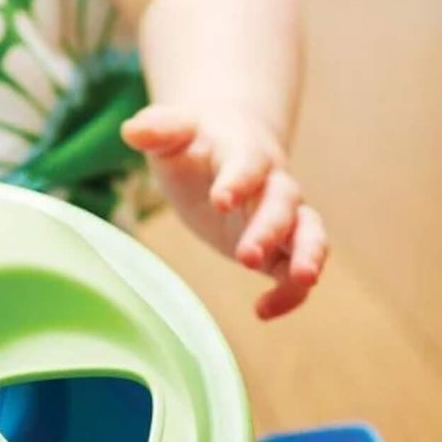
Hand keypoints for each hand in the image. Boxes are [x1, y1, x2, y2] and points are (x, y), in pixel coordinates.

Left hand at [122, 104, 327, 319]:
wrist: (222, 147)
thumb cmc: (191, 142)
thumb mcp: (170, 132)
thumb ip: (157, 129)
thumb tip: (133, 130)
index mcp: (244, 152)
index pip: (248, 164)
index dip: (238, 180)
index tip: (220, 199)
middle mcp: (271, 183)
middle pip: (284, 202)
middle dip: (270, 228)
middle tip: (247, 256)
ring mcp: (281, 217)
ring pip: (309, 233)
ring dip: (308, 254)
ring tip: (301, 280)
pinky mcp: (278, 248)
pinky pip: (294, 270)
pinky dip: (289, 292)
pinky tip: (261, 312)